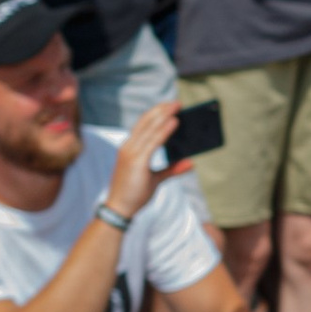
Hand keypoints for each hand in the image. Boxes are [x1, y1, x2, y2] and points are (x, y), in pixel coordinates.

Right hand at [104, 96, 183, 225]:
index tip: (169, 106)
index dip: (156, 113)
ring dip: (164, 115)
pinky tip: (175, 123)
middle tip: (177, 102)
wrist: (120, 209)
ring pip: (149, 128)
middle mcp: (128, 147)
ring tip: (178, 107)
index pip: (142, 124)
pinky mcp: (136, 161)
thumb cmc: (134, 194)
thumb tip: (191, 162)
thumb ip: (172, 169)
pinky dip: (164, 130)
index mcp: (129, 148)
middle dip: (162, 110)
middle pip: (145, 122)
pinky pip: (153, 141)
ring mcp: (131, 153)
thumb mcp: (156, 179)